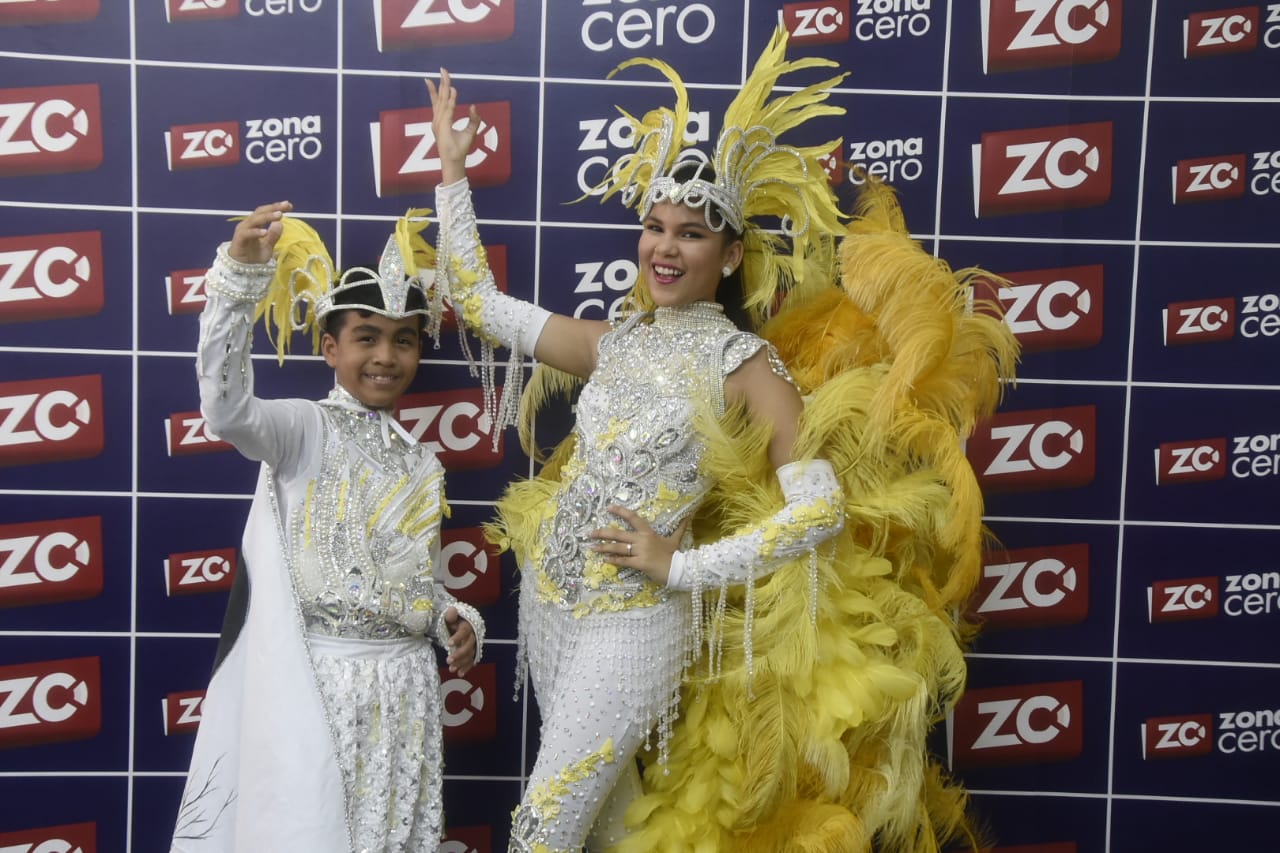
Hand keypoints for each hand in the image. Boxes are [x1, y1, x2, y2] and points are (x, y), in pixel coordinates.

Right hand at [229, 201, 290, 264]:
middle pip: (260, 212)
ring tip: (279, 215)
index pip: (265, 212)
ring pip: (254, 220)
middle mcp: (248, 225)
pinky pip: (247, 233)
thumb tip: (280, 223)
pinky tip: (265, 232)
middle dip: (273, 208)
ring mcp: (242, 231)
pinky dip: (256, 232)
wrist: (242, 270)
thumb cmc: (253, 257)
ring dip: (267, 217)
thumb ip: (273, 235)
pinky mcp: (238, 239)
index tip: (289, 205)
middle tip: (286, 205)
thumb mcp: (268, 246)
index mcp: (255, 224)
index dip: (276, 207)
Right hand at [425, 68, 479, 185]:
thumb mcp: (470, 132)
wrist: (454, 162)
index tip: (441, 77)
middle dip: (441, 82)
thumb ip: (473, 119)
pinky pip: (448, 110)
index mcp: (441, 120)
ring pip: (442, 100)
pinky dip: (450, 100)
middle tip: (442, 69)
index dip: (439, 89)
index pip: (439, 101)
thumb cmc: (459, 149)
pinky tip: (453, 90)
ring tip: (445, 75)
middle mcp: (438, 119)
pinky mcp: (443, 127)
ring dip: (444, 87)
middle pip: (439, 97)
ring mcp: (439, 123)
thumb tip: (473, 106)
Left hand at [443, 605, 477, 675]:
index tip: (448, 643)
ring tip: (451, 669)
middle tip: (448, 660)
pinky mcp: (472, 652)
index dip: (457, 637)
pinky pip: (471, 660)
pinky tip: (460, 673)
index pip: (464, 631)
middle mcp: (473, 636)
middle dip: (459, 654)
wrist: (460, 625)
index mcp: (467, 626)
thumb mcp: (450, 617)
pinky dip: (466, 667)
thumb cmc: (453, 621)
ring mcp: (473, 645)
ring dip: (461, 663)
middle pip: (468, 645)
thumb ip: (450, 615)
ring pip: (470, 654)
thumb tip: (452, 610)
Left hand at [589, 505, 688, 585]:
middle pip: (618, 534)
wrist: (679, 569)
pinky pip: (624, 561)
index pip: (633, 518)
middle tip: (589, 533)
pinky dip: (614, 561)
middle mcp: (642, 540)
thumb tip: (689, 516)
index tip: (608, 508)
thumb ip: (680, 527)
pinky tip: (605, 560)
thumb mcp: (676, 539)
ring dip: (603, 547)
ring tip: (591, 547)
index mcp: (648, 532)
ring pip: (618, 548)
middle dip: (602, 533)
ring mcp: (640, 551)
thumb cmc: (675, 554)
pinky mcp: (640, 563)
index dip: (620, 511)